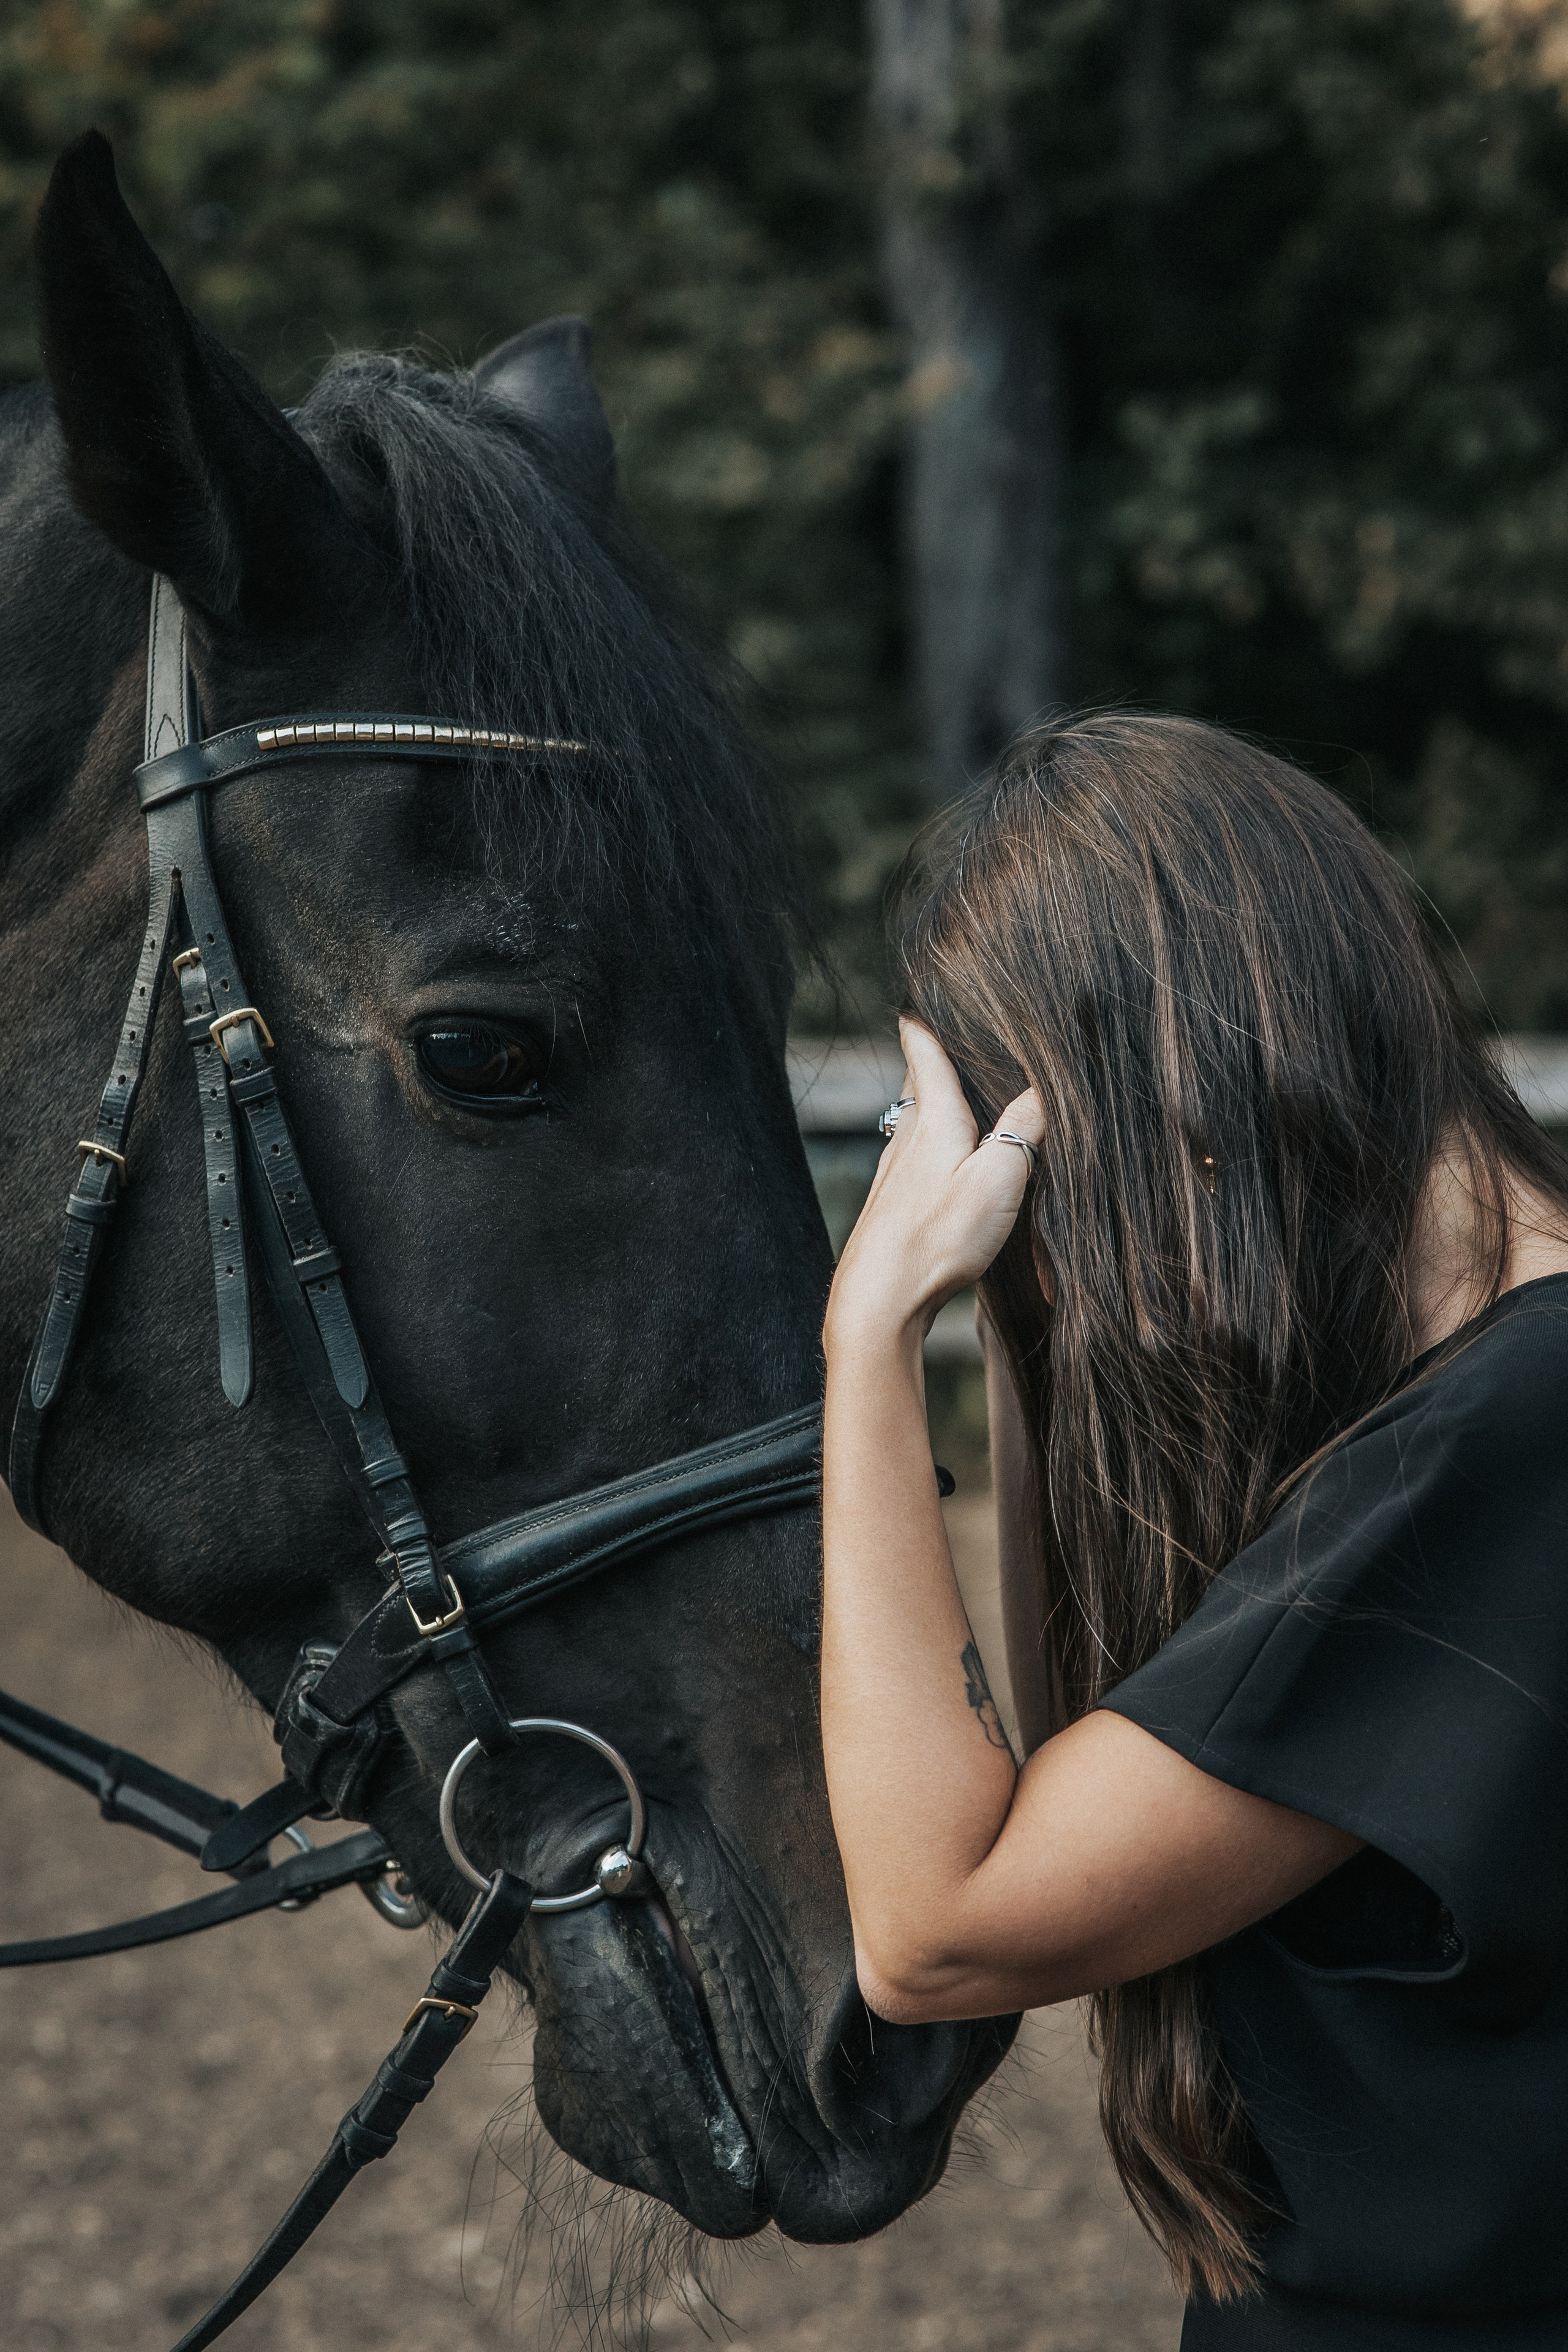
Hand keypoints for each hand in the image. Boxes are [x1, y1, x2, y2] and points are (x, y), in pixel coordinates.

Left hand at [826, 1020, 1044, 1350]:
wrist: (878, 1297)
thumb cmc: (939, 1236)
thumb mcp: (999, 1178)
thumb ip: (1024, 1128)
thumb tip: (1047, 1084)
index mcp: (934, 1118)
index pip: (923, 1050)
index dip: (924, 1018)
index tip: (923, 993)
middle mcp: (906, 1137)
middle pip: (917, 1082)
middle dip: (932, 1057)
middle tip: (949, 1036)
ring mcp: (893, 1172)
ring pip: (911, 1120)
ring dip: (930, 1101)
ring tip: (953, 1091)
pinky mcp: (889, 1205)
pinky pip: (910, 1157)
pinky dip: (927, 1143)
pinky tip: (940, 1162)